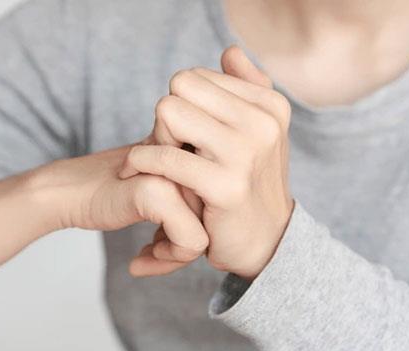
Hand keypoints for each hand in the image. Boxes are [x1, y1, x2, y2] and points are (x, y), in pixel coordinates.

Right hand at [31, 145, 207, 269]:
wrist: (66, 191)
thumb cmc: (112, 195)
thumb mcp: (160, 195)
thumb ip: (192, 204)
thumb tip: (221, 241)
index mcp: (193, 150)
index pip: (222, 199)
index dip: (201, 226)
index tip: (167, 241)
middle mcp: (188, 155)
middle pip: (217, 215)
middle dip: (187, 244)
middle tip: (154, 252)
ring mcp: (174, 171)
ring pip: (208, 230)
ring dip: (176, 255)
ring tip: (147, 253)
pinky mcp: (157, 191)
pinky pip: (190, 242)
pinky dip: (168, 259)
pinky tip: (139, 260)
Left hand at [120, 46, 294, 279]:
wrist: (266, 241)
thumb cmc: (251, 183)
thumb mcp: (259, 132)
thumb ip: (245, 88)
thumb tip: (230, 51)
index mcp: (269, 104)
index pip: (195, 78)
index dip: (180, 104)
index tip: (181, 134)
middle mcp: (263, 122)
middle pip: (180, 87)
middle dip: (165, 116)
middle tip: (167, 147)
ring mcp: (246, 153)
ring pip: (169, 111)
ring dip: (155, 137)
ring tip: (161, 162)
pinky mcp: (225, 186)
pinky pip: (164, 156)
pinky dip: (141, 162)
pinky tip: (139, 174)